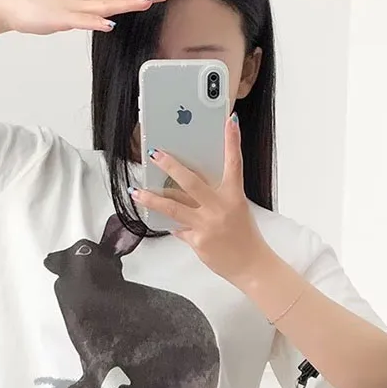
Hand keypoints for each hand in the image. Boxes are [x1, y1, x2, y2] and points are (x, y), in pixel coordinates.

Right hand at [0, 0, 173, 34]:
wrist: (15, 7)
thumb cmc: (43, 9)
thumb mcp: (74, 8)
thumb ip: (92, 6)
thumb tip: (110, 1)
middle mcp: (87, 0)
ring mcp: (75, 8)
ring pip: (106, 6)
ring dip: (127, 3)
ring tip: (148, 1)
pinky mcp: (62, 19)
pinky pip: (81, 22)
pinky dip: (96, 23)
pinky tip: (110, 25)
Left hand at [128, 114, 271, 285]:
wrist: (251, 266)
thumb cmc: (244, 236)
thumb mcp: (236, 210)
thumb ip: (215, 198)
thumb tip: (188, 190)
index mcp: (234, 196)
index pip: (235, 164)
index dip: (233, 142)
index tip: (230, 121)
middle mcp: (220, 207)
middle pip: (191, 182)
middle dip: (171, 166)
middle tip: (155, 154)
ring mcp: (207, 225)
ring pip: (173, 207)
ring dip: (151, 198)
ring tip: (136, 191)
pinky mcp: (197, 241)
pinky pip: (178, 229)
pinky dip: (171, 225)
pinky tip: (161, 221)